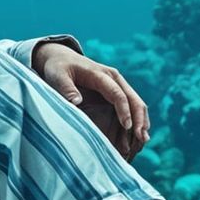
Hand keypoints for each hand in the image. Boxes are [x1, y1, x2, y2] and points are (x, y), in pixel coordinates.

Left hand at [36, 43, 149, 162]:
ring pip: (136, 103)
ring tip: (143, 141)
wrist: (61, 58)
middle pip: (133, 98)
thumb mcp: (57, 75)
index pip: (117, 93)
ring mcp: (117, 84)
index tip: (127, 126)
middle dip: (139, 118)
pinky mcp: (115, 92)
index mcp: (101, 74)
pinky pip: (130, 106)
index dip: (124, 110)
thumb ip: (66, 88)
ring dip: (141, 121)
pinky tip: (136, 136)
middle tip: (142, 138)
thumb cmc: (59, 67)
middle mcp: (114, 78)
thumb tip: (76, 102)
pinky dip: (136, 120)